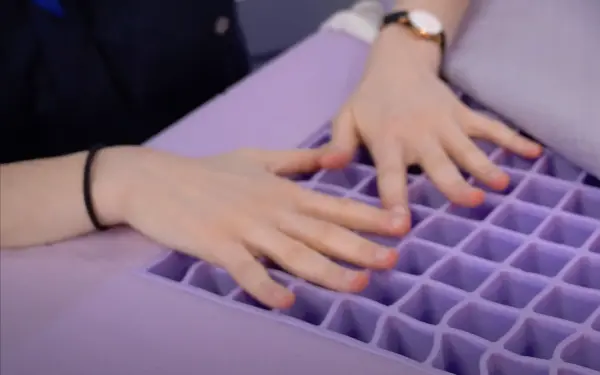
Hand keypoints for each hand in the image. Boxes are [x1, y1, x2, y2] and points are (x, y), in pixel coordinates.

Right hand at [103, 147, 404, 308]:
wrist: (153, 178)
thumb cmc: (208, 170)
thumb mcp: (258, 158)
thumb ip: (299, 160)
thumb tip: (338, 157)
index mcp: (283, 191)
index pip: (333, 205)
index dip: (368, 215)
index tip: (401, 224)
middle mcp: (270, 209)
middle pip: (322, 233)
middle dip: (360, 247)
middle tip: (393, 260)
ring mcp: (244, 228)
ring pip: (292, 253)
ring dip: (326, 270)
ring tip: (358, 284)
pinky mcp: (217, 244)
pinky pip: (245, 270)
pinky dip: (265, 286)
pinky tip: (287, 301)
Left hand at [320, 28, 542, 222]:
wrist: (397, 64)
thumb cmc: (368, 101)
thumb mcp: (346, 119)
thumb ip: (338, 144)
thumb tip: (327, 165)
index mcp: (388, 142)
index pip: (390, 176)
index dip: (395, 200)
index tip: (402, 225)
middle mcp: (419, 135)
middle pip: (439, 164)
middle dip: (453, 184)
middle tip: (470, 202)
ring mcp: (445, 124)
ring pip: (468, 148)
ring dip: (485, 166)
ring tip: (501, 185)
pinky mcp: (462, 114)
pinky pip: (490, 127)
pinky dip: (511, 139)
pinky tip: (533, 152)